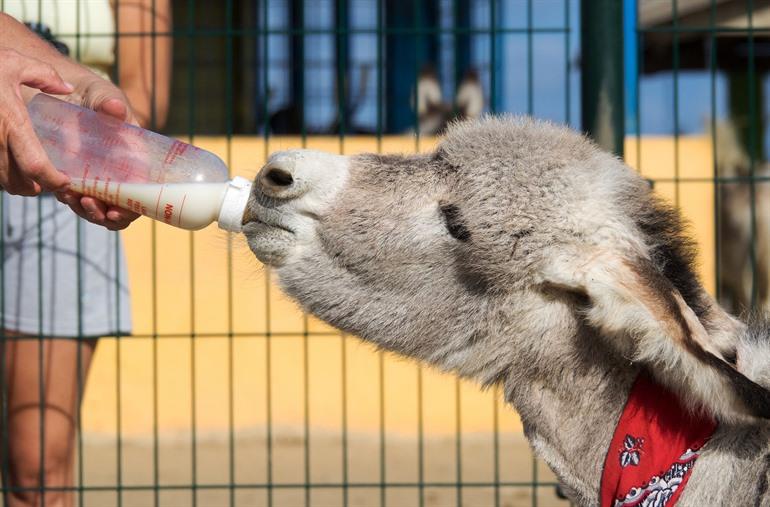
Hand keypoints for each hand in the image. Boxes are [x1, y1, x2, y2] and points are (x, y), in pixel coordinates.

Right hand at [0, 46, 72, 194]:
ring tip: (36, 179)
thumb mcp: (16, 62)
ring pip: (2, 181)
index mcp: (13, 123)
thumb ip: (44, 75)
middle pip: (18, 182)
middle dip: (38, 188)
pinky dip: (5, 175)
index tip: (66, 181)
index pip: (35, 165)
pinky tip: (16, 167)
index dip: (53, 180)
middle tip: (54, 184)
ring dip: (21, 185)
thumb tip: (66, 87)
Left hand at [53, 74, 140, 229]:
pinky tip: (60, 191)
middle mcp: (119, 172)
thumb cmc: (91, 91)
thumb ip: (108, 102)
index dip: (132, 208)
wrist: (61, 89)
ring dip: (86, 210)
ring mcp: (98, 177)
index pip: (141, 191)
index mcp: (134, 157)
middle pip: (121, 207)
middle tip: (87, 203)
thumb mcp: (102, 93)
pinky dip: (70, 200)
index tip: (116, 212)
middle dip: (105, 214)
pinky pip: (78, 199)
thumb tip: (116, 108)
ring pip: (99, 208)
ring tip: (70, 196)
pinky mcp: (77, 177)